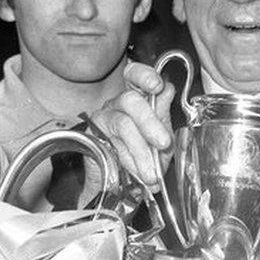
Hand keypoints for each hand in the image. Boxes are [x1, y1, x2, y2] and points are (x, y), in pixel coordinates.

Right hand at [90, 62, 174, 190]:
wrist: (122, 185)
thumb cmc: (145, 158)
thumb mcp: (162, 138)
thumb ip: (164, 115)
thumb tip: (167, 90)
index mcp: (138, 98)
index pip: (135, 74)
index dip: (145, 75)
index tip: (157, 86)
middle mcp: (118, 104)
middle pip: (130, 100)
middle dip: (150, 122)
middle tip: (164, 143)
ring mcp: (102, 118)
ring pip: (122, 124)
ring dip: (141, 151)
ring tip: (152, 173)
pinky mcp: (92, 137)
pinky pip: (109, 144)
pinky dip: (127, 161)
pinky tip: (136, 173)